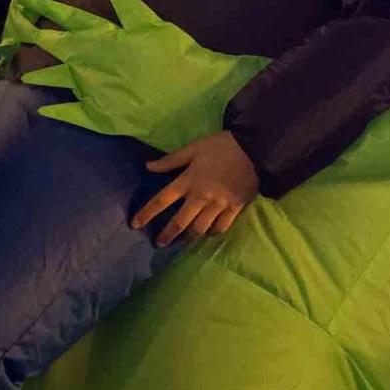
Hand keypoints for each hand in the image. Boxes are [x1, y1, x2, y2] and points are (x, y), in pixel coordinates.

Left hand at [0, 0, 267, 153]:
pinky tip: (44, 110)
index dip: (47, 6)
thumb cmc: (180, 60)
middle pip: (57, 46)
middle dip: (35, 35)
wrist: (196, 104)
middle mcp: (93, 64)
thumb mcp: (158, 26)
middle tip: (18, 27)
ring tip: (24, 73)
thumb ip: (130, 6)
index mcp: (106, 38)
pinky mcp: (103, 118)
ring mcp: (94, 93)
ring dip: (41, 74)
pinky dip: (57, 111)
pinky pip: (73, 114)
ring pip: (59, 80)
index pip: (69, 17)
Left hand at [131, 131, 258, 244]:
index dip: (147, 213)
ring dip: (189, 236)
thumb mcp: (194, 148)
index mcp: (188, 181)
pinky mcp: (234, 208)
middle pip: (180, 221)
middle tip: (159, 244)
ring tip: (184, 240)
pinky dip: (213, 232)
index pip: (162, 200)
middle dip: (167, 235)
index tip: (135, 224)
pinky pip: (221, 227)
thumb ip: (171, 160)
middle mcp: (201, 197)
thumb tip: (148, 166)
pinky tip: (209, 233)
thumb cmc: (222, 146)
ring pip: (200, 228)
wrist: (255, 149)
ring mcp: (218, 205)